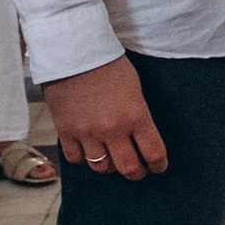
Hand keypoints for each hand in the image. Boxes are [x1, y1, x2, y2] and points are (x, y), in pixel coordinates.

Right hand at [47, 55, 170, 178]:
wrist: (74, 52)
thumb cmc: (108, 64)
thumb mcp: (135, 88)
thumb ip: (138, 115)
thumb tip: (140, 138)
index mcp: (135, 115)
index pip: (153, 153)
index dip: (158, 165)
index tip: (159, 167)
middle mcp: (112, 128)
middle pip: (128, 168)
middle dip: (137, 172)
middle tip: (139, 170)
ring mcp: (87, 132)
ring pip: (102, 168)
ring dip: (110, 166)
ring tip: (113, 159)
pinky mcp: (66, 131)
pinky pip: (77, 159)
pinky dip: (85, 159)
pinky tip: (89, 151)